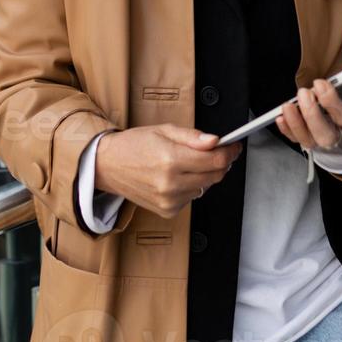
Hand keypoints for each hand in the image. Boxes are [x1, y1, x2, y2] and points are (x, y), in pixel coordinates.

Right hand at [94, 125, 241, 218]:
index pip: (216, 161)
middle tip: (216, 152)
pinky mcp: (167, 210)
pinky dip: (191, 186)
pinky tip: (177, 177)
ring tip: (187, 163)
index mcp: (171, 160)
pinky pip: (192, 197)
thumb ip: (192, 137)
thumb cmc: (134, 145)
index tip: (233, 146)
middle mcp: (171, 184)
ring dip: (205, 175)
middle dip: (221, 162)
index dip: (230, 152)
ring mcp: (169, 200)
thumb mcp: (164, 130)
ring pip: (206, 187)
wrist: (108, 165)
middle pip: (215, 176)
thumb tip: (215, 141)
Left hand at [276, 72, 341, 150]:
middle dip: (312, 115)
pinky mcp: (313, 137)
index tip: (320, 84)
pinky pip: (299, 139)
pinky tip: (281, 118)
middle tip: (304, 93)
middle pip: (326, 135)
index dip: (331, 102)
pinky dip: (288, 131)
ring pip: (310, 141)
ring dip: (296, 124)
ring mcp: (327, 138)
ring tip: (288, 106)